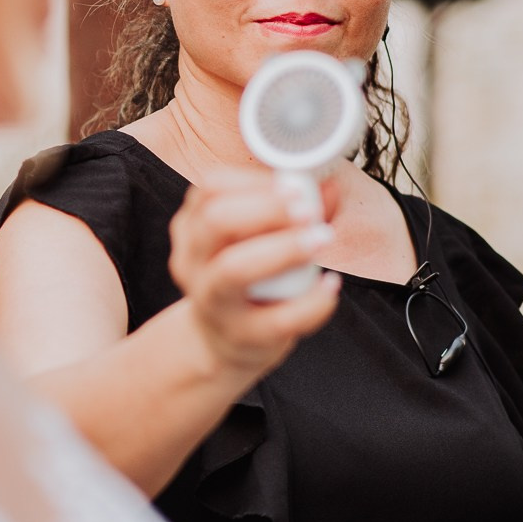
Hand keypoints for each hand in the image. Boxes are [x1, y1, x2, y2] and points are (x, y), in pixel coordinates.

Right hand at [166, 168, 341, 392]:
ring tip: (321, 238)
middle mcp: (192, 261)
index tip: (292, 186)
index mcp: (193, 227)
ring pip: (234, 268)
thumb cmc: (247, 279)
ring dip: (284, 249)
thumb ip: (294, 213)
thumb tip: (329, 187)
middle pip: (215, 221)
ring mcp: (213, 302)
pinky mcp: (242, 335)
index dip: (253, 181)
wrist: (224, 340)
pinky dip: (312, 300)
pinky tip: (330, 285)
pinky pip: (278, 319)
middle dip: (267, 209)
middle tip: (307, 210)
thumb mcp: (258, 240)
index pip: (211, 188)